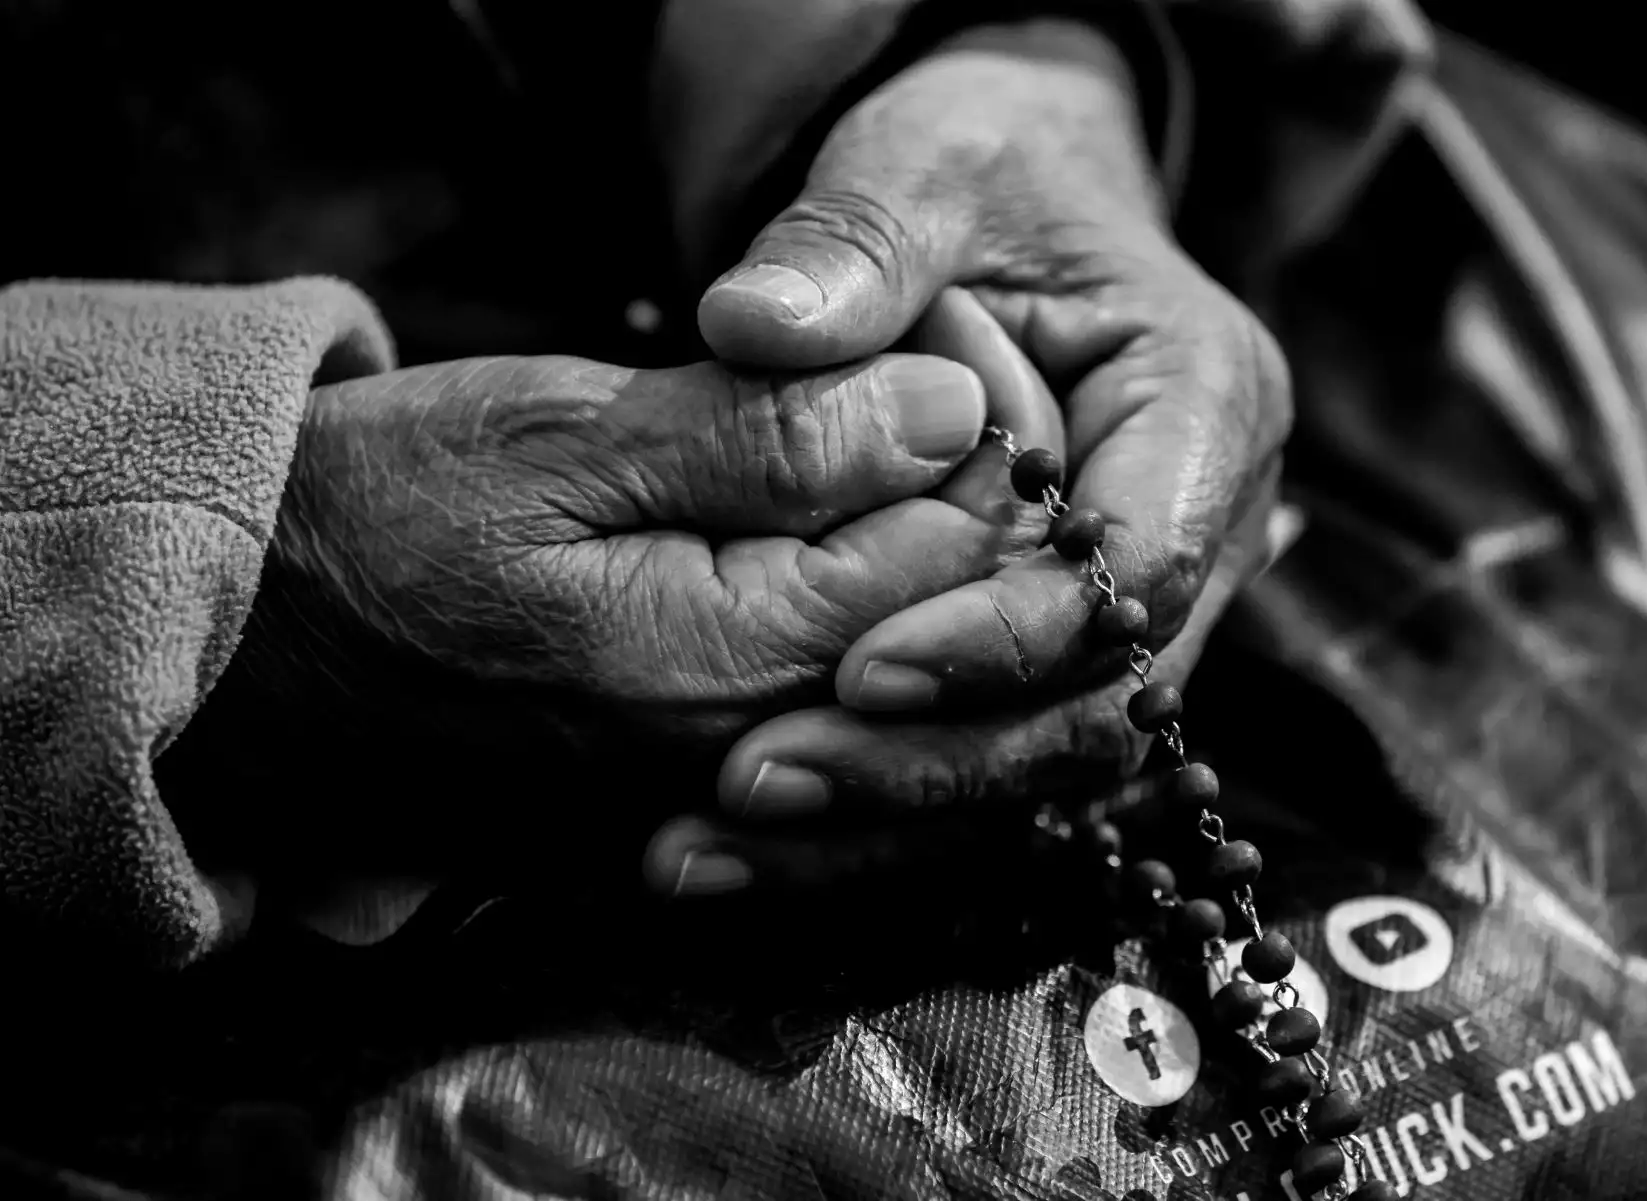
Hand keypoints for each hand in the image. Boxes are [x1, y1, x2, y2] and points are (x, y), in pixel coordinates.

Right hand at [165, 335, 1062, 878]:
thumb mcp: (561, 437)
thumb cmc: (370, 519)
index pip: (955, 555)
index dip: (970, 440)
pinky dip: (847, 639)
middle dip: (952, 511)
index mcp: (726, 663)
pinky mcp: (676, 814)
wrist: (232, 655)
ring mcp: (713, 806)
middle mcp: (744, 764)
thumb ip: (768, 438)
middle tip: (908, 405)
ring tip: (848, 470)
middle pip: (945, 635)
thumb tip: (951, 412)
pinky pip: (825, 731)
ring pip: (897, 685)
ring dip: (904, 572)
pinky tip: (805, 561)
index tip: (932, 357)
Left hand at [648, 19, 1289, 891]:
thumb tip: (751, 325)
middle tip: (759, 779)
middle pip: (1101, 702)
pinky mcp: (1065, 650)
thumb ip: (852, 243)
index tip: (862, 671)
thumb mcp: (922, 170)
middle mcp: (1203, 527)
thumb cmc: (983, 177)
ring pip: (1047, 761)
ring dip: (895, 815)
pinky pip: (992, 757)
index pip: (1142, 571)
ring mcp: (1142, 606)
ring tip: (720, 840)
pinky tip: (750, 840)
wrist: (1009, 207)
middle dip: (939, 761)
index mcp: (1206, 402)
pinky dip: (882, 807)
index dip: (1011, 640)